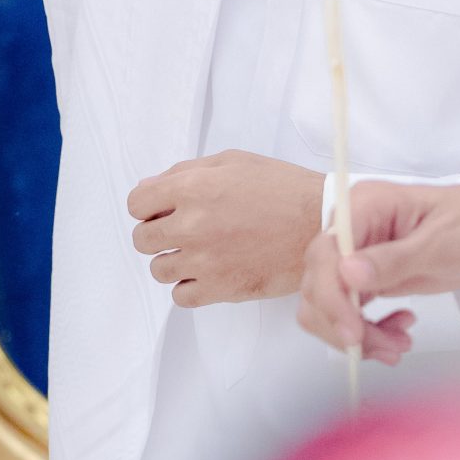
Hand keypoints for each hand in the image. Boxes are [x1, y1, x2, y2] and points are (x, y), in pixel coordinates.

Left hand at [128, 152, 324, 305]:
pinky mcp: (221, 289)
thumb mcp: (235, 162)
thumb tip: (150, 186)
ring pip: (159, 270)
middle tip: (185, 230)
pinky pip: (180, 297)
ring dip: (174, 261)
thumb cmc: (284, 189)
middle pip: (142, 239)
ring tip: (203, 252)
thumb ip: (186, 172)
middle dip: (158, 233)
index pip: (136, 203)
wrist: (323, 223)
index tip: (164, 209)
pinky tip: (210, 272)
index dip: (149, 205)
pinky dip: (190, 287)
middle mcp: (193, 224)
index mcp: (194, 187)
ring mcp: (205, 260)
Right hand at [297, 180, 459, 362]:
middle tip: (387, 348)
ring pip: (327, 305)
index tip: (355, 333)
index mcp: (363, 206)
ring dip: (356, 335)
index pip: (325, 255)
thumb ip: (394, 260)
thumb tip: (348, 273)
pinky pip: (347, 312)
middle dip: (345, 324)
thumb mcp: (440, 244)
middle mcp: (349, 228)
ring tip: (399, 344)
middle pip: (318, 284)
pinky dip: (367, 332)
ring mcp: (355, 254)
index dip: (333, 298)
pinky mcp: (364, 277)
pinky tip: (399, 331)